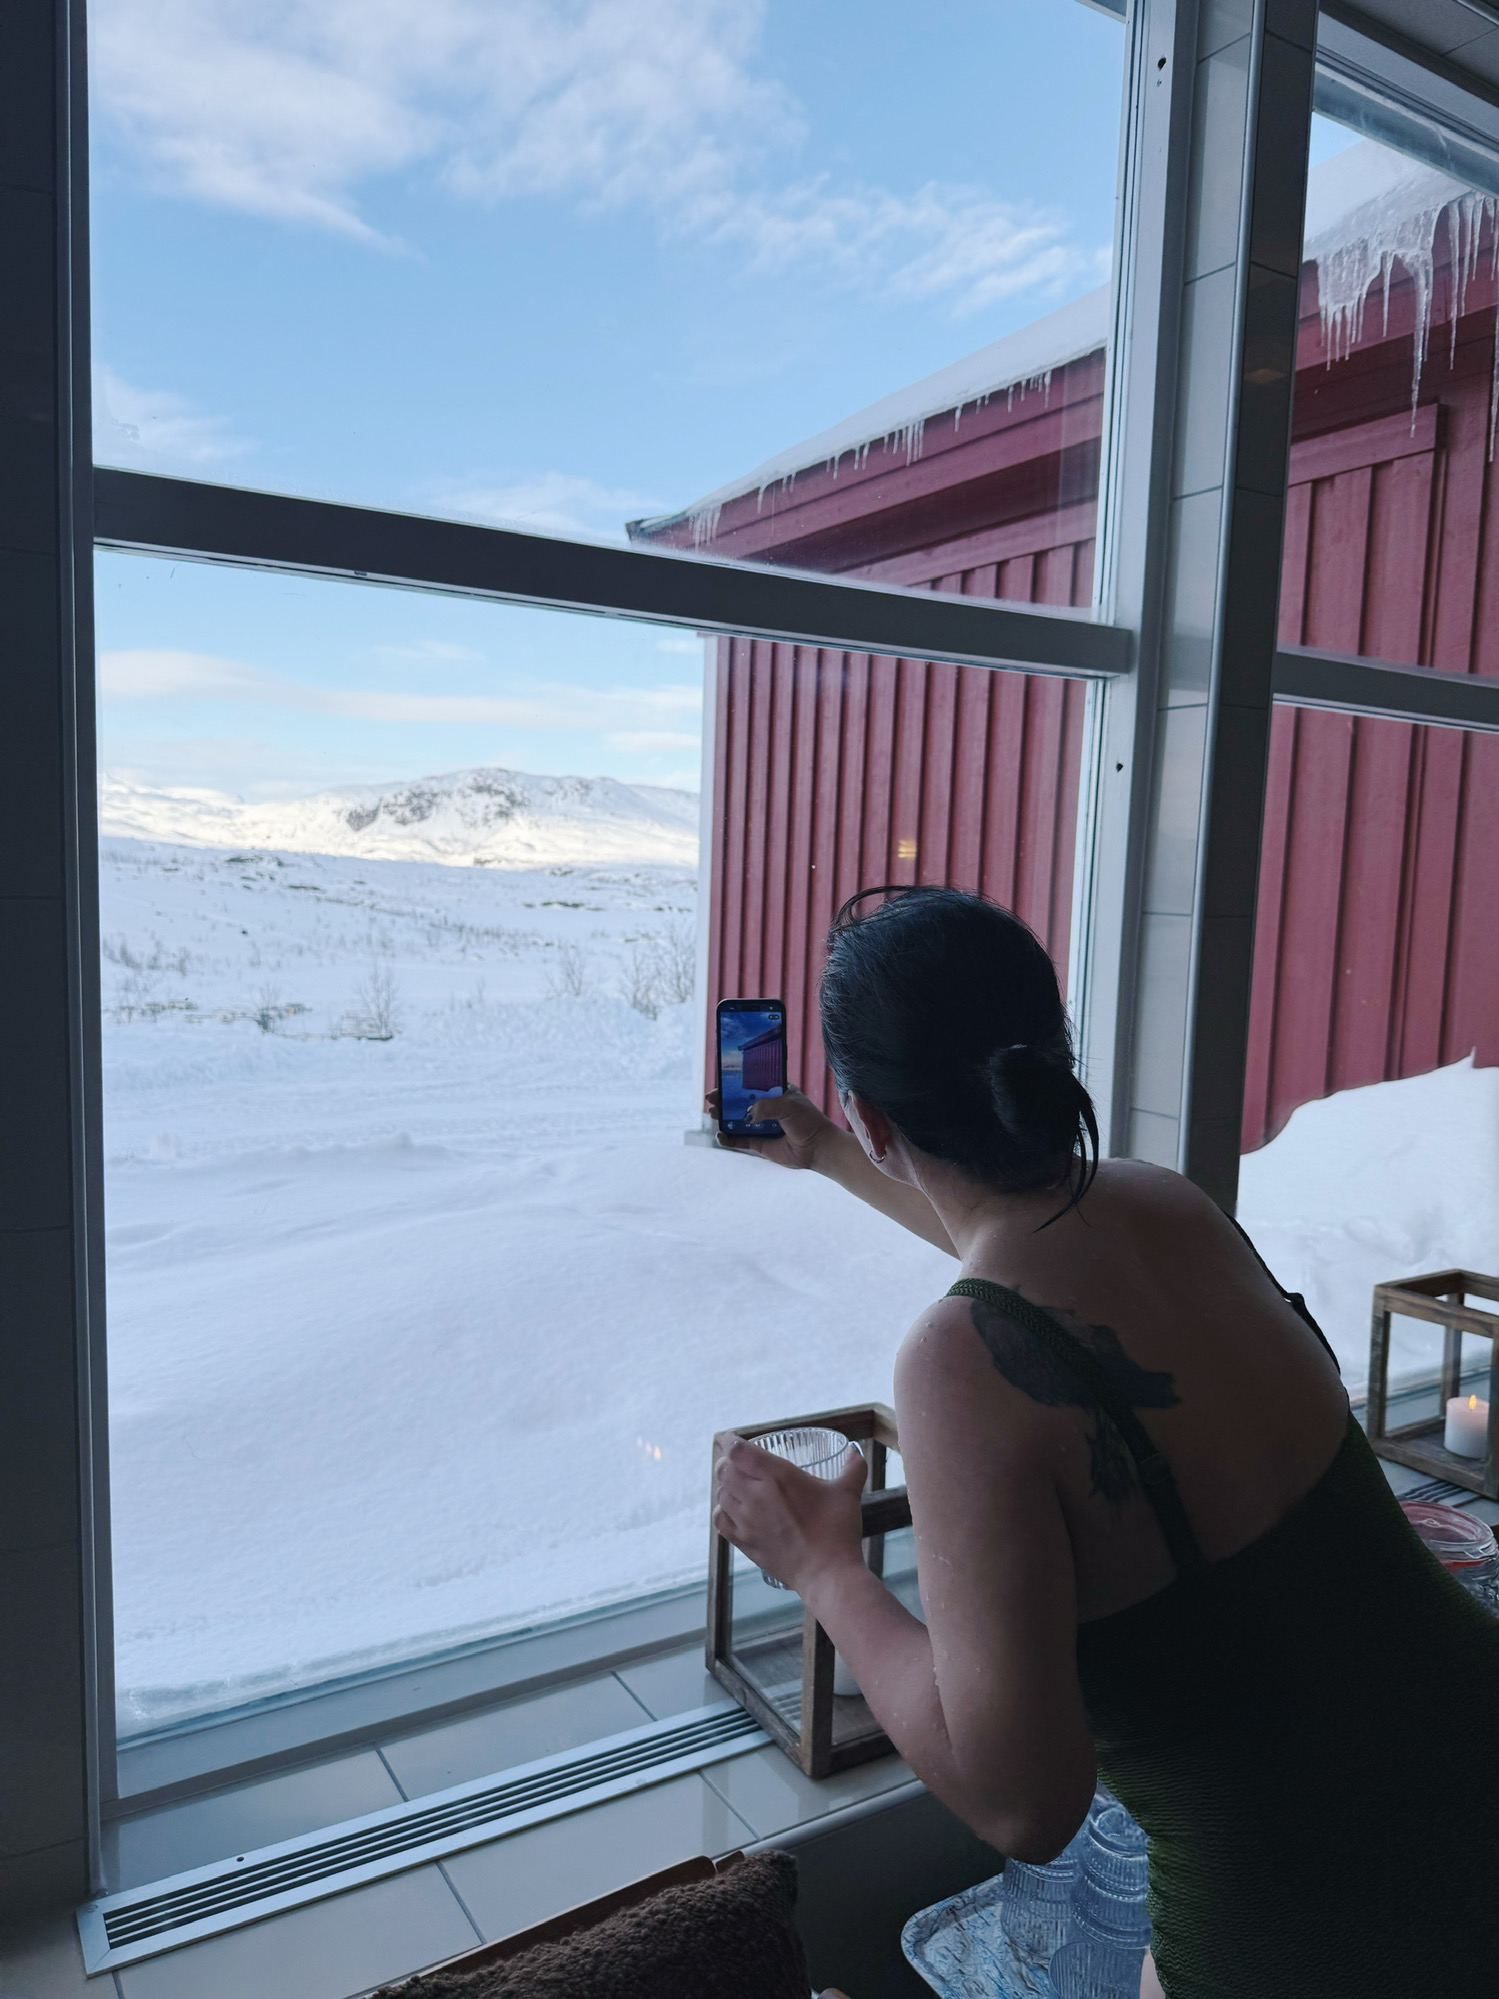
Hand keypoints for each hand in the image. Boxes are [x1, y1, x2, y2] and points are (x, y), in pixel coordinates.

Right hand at [705, 1084, 836, 1169]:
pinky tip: (720, 1135)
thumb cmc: (808, 1121)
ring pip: (736, 1121)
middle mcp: (767, 1109)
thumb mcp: (788, 1105)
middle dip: (724, 1101)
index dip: (735, 1084)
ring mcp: (762, 1127)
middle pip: (739, 1103)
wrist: (818, 1147)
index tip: (721, 1081)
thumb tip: (747, 1116)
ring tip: (713, 1115)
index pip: (751, 1086)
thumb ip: (765, 1106)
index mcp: (775, 1093)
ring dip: (723, 1118)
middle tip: (711, 1100)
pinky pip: (740, 1141)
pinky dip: (728, 1139)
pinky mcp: (760, 1144)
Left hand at [712, 1432, 867, 1594]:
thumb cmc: (837, 1530)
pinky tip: (731, 1509)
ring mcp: (747, 1520)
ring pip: (721, 1494)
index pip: (739, 1451)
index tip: (731, 1438)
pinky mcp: (745, 1542)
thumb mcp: (847, 1493)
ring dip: (724, 1485)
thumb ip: (852, 1468)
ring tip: (735, 1483)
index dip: (730, 1441)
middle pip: (724, 1470)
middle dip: (727, 1461)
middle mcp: (756, 1495)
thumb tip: (854, 1452)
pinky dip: (722, 1510)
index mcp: (777, 1476)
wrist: (827, 1573)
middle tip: (735, 1460)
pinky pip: (721, 1521)